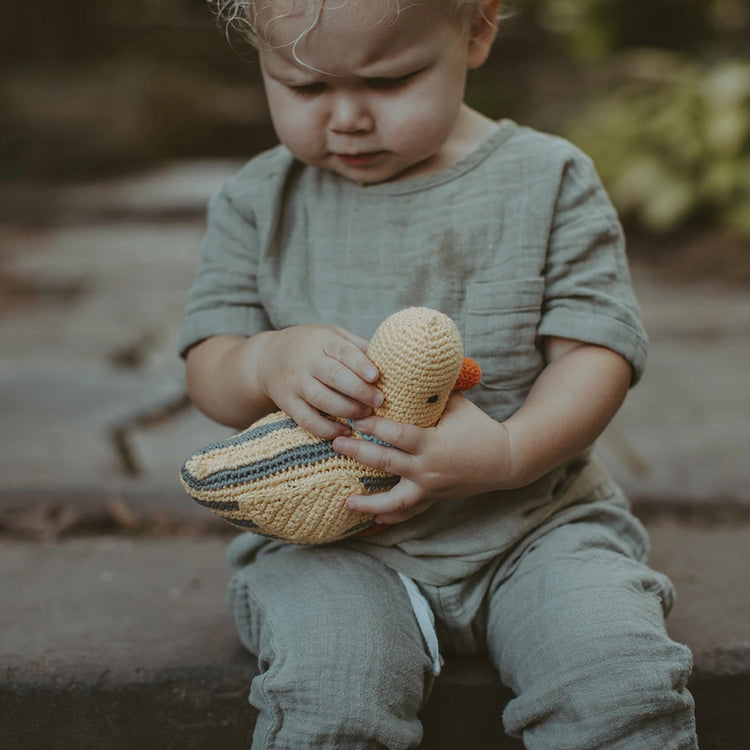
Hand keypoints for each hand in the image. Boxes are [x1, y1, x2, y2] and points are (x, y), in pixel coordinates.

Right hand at [255, 324, 383, 439]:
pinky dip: (326, 429)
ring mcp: (295, 383)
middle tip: (379, 400)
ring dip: (348, 410)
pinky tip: (344, 430)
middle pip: (334, 377)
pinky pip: (307, 420)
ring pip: (322, 400)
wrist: (267, 358)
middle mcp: (307, 362)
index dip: (360, 364)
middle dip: (359, 391)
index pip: (343, 352)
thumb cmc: (310, 346)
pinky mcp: (287, 403)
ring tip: (366, 414)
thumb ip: (357, 346)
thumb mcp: (331, 335)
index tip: (376, 376)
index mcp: (322, 341)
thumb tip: (389, 361)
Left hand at [332, 394, 510, 523]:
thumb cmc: (479, 427)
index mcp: (433, 444)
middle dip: (359, 453)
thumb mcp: (458, 405)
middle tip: (336, 444)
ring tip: (346, 501)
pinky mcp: (434, 498)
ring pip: (395, 500)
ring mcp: (430, 488)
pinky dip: (392, 516)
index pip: (398, 435)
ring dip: (369, 502)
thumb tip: (408, 370)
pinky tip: (374, 519)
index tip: (355, 418)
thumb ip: (431, 393)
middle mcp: (428, 469)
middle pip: (386, 463)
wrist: (506, 460)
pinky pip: (410, 512)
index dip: (375, 427)